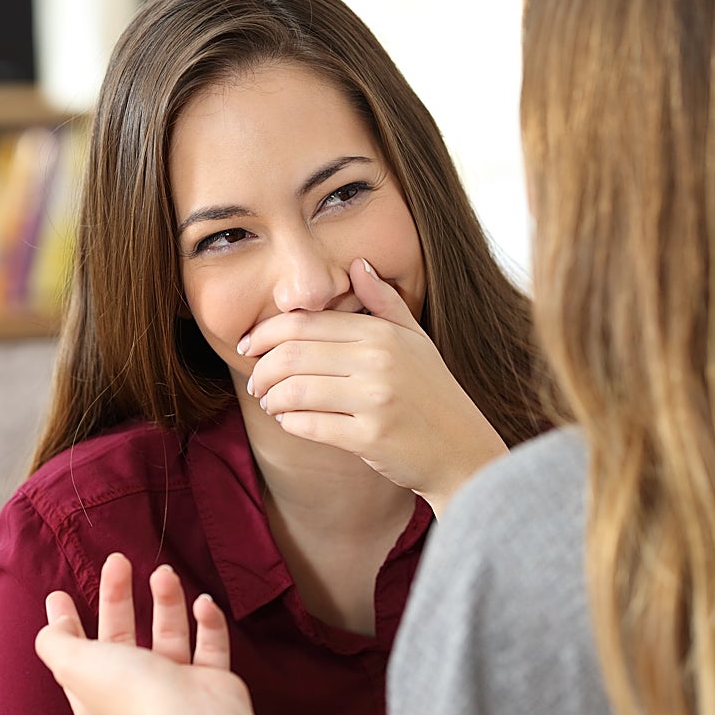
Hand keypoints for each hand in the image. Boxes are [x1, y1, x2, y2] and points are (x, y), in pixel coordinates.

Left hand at [34, 554, 271, 714]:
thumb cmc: (132, 693)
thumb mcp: (76, 664)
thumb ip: (56, 643)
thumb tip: (51, 626)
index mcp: (97, 695)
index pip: (77, 652)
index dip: (67, 622)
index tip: (59, 593)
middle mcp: (134, 691)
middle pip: (122, 634)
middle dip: (118, 596)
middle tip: (117, 561)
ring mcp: (174, 684)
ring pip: (168, 633)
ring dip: (167, 600)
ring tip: (164, 572)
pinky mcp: (209, 679)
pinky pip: (209, 643)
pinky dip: (207, 622)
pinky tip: (202, 602)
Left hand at [243, 258, 507, 515]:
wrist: (463, 450)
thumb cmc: (434, 394)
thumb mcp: (416, 339)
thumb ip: (384, 301)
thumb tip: (358, 264)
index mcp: (383, 334)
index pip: (306, 323)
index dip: (266, 333)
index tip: (251, 346)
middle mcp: (378, 361)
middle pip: (292, 354)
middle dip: (262, 369)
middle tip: (256, 381)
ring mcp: (375, 399)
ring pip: (294, 390)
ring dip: (272, 398)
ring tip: (271, 402)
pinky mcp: (370, 437)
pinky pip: (309, 425)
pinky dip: (290, 422)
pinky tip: (290, 421)